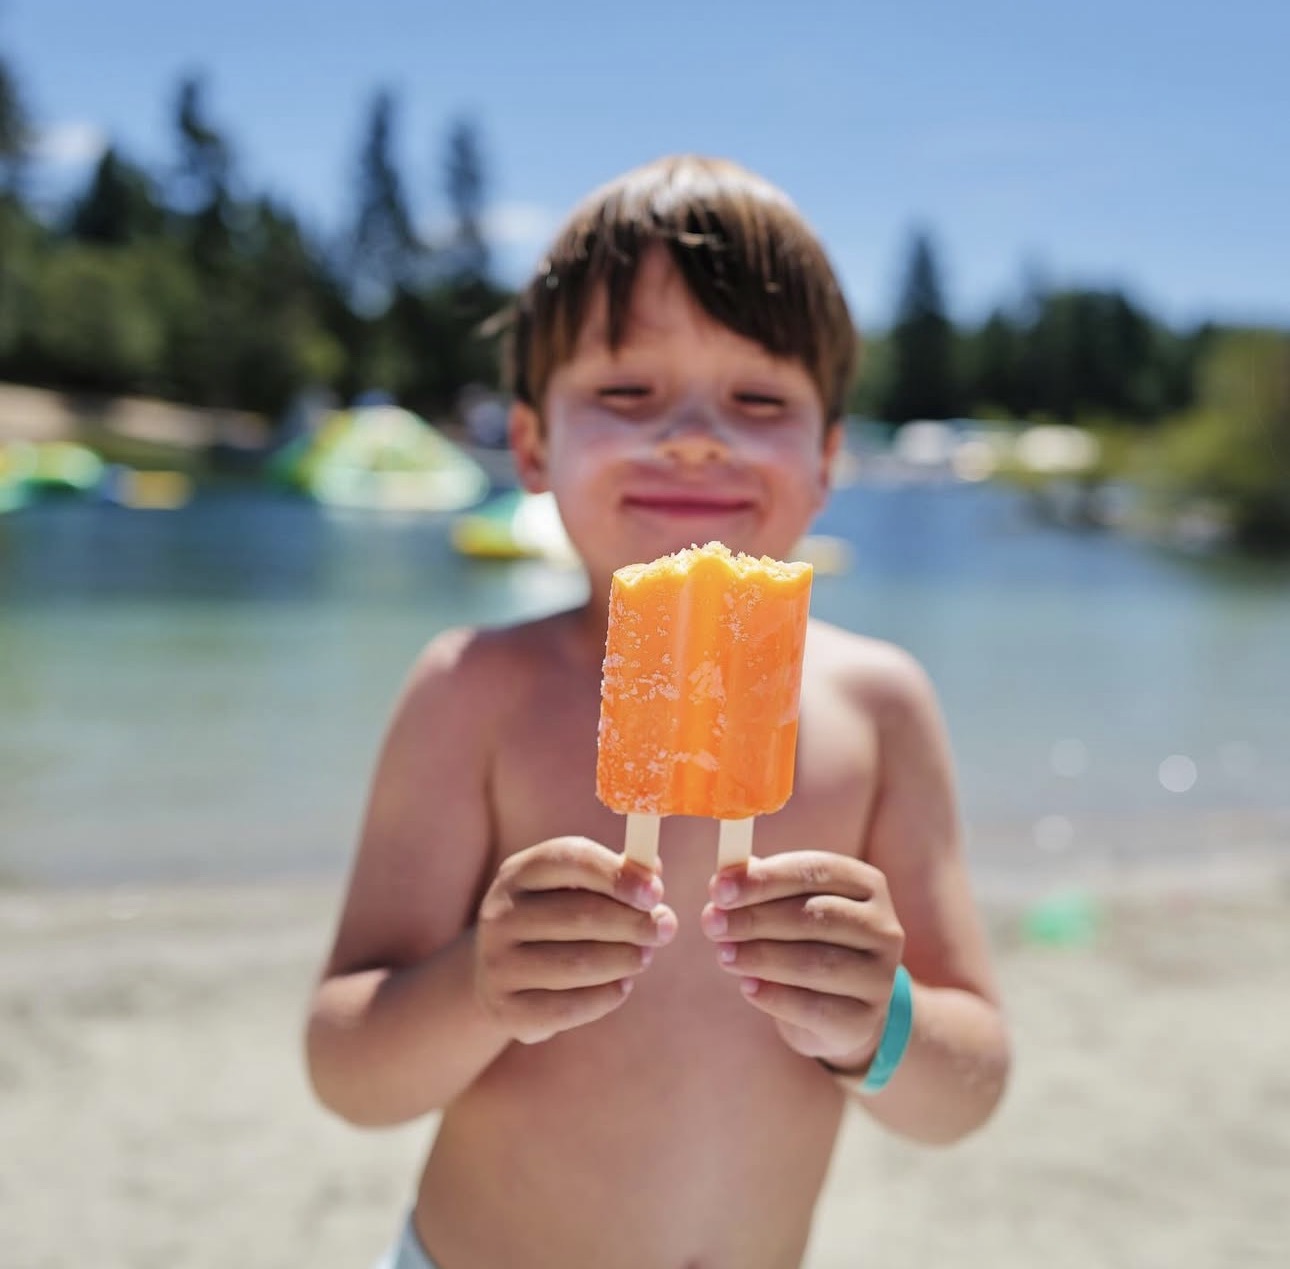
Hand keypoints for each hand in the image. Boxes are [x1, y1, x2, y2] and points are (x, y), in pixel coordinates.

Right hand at [475, 836, 676, 1043]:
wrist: (497, 977)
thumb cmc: (553, 921)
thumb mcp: (572, 888)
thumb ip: (614, 874)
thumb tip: (654, 869)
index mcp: (519, 872)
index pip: (569, 859)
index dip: (617, 874)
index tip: (656, 893)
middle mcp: (501, 913)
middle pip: (580, 914)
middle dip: (633, 923)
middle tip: (665, 928)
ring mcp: (498, 963)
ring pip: (577, 964)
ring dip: (624, 959)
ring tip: (645, 956)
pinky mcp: (507, 1009)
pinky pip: (569, 1007)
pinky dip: (606, 996)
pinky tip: (622, 985)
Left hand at [700, 851, 904, 1067]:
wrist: (843, 1012)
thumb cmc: (808, 944)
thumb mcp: (789, 908)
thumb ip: (759, 889)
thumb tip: (723, 881)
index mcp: (866, 885)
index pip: (816, 870)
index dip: (764, 878)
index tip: (718, 888)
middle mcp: (883, 927)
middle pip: (816, 916)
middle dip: (756, 918)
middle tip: (711, 923)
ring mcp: (879, 976)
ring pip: (815, 962)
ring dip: (760, 956)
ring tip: (723, 954)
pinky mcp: (864, 1020)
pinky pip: (814, 1008)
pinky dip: (774, 996)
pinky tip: (747, 987)